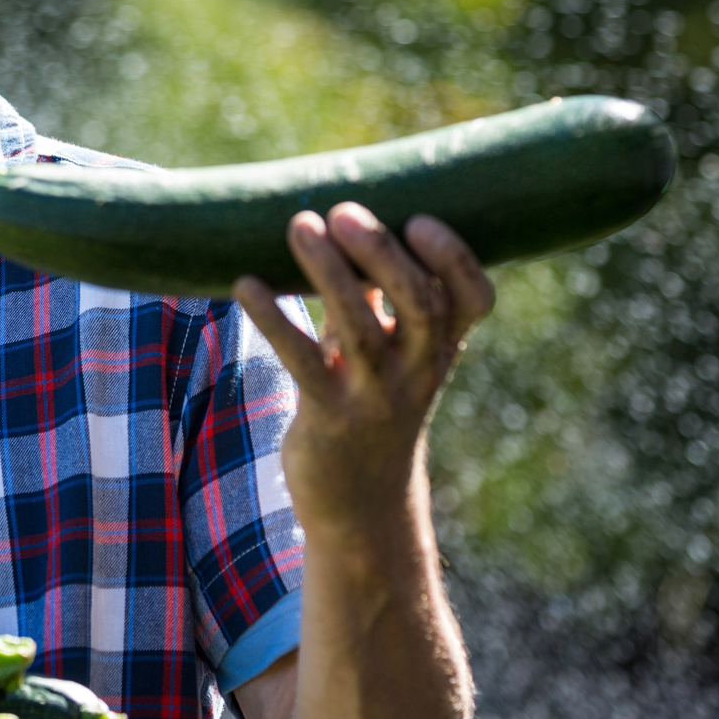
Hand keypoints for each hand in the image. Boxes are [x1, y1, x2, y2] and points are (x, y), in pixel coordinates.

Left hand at [234, 203, 492, 534]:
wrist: (362, 507)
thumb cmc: (372, 406)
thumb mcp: (391, 354)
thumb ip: (380, 298)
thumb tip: (346, 223)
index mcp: (441, 348)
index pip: (473, 299)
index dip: (455, 258)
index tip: (421, 219)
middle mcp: (419, 372)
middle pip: (418, 303)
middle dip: (382, 251)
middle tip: (343, 211)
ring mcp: (377, 398)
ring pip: (360, 328)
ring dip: (327, 272)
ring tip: (299, 225)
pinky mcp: (330, 419)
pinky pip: (304, 363)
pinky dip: (275, 320)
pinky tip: (246, 284)